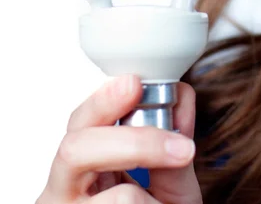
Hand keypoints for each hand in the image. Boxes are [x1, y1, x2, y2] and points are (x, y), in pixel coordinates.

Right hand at [36, 74, 202, 202]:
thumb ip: (175, 142)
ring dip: (150, 194)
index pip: (82, 122)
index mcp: (86, 165)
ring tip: (167, 198)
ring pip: (108, 195)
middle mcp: (65, 190)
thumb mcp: (172, 182)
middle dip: (132, 140)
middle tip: (181, 147)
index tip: (136, 83)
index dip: (105, 99)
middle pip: (75, 148)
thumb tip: (181, 97)